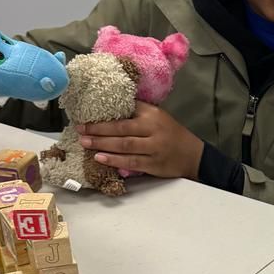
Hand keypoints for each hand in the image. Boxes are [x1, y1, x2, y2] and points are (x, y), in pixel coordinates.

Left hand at [78, 103, 203, 180]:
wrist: (193, 155)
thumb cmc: (171, 134)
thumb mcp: (158, 116)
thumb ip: (137, 112)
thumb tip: (110, 108)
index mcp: (152, 115)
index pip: (126, 111)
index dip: (106, 114)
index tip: (88, 114)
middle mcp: (153, 130)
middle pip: (122, 129)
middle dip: (99, 129)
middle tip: (81, 129)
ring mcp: (154, 148)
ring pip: (124, 146)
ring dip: (103, 144)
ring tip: (86, 143)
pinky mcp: (154, 165)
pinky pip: (131, 162)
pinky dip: (114, 160)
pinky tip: (100, 158)